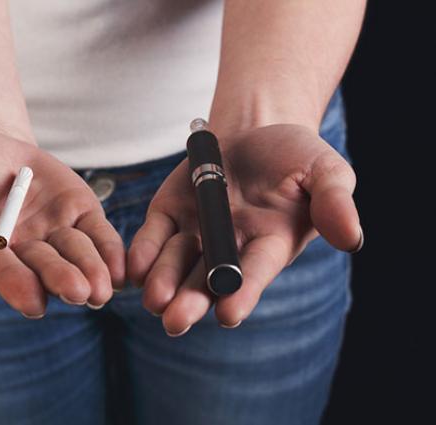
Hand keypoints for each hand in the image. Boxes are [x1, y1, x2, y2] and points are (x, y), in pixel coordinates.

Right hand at [0, 127, 125, 317]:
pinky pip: (99, 235)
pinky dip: (111, 250)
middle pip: (46, 269)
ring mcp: (54, 235)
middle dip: (62, 279)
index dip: (16, 285)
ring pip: (77, 256)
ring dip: (92, 270)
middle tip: (82, 292)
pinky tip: (124, 267)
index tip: (32, 300)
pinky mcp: (80, 215)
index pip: (1, 273)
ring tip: (105, 286)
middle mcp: (22, 252)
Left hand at [127, 124, 362, 334]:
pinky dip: (143, 253)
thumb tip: (352, 237)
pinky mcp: (168, 214)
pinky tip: (134, 269)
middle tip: (176, 321)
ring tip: (154, 300)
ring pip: (175, 263)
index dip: (242, 292)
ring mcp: (195, 233)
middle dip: (192, 301)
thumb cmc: (294, 155)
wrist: (252, 132)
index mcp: (268, 244)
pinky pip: (153, 237)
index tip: (229, 313)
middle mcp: (227, 248)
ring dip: (163, 283)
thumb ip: (335, 201)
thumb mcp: (324, 170)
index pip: (254, 273)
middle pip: (206, 281)